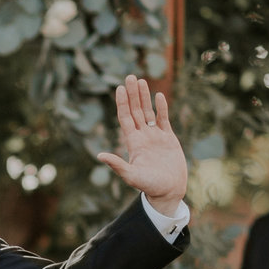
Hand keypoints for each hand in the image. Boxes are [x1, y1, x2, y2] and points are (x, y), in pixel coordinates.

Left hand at [93, 76, 188, 217]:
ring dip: (144, 97)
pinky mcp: (169, 138)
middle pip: (136, 111)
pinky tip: (158, 95)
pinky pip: (164, 119)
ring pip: (148, 112)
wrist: (169, 191)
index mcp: (133, 143)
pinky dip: (161, 107)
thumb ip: (117, 165)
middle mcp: (142, 136)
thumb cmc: (149, 186)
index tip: (119, 88)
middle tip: (130, 76)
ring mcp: (155, 136)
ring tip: (141, 81)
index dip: (122, 103)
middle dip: (132, 94)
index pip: (125, 118)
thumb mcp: (131, 176)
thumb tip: (99, 155)